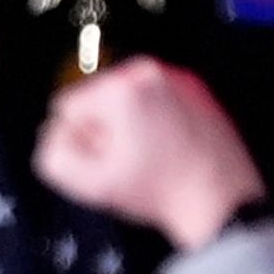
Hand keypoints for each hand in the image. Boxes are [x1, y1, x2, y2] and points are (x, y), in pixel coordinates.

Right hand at [32, 56, 264, 247]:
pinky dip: (157, 119)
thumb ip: (54, 155)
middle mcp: (149, 71)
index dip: (80, 141)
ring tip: (152, 155)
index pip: (67, 107)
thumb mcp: (91, 184)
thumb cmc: (160, 192)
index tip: (107, 161)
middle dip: (105, 128)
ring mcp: (177, 79)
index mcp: (121, 88)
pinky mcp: (197, 90)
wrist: (220, 201)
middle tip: (130, 160)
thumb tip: (54, 135)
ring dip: (130, 124)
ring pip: (127, 100)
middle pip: (98, 99)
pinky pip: (157, 100)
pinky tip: (169, 148)